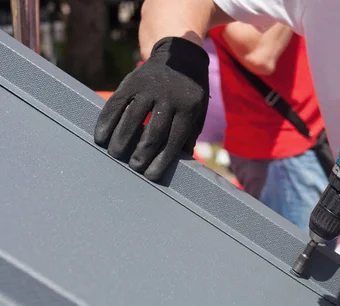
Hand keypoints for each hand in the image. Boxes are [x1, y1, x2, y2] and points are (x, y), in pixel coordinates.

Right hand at [94, 37, 209, 180]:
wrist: (181, 57)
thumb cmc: (190, 93)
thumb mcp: (198, 112)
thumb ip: (190, 134)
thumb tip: (183, 161)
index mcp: (187, 109)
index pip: (173, 140)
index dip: (161, 160)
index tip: (151, 176)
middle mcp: (168, 98)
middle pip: (153, 132)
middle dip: (142, 153)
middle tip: (134, 168)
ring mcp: (148, 89)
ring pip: (132, 118)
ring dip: (121, 140)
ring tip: (116, 155)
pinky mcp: (131, 82)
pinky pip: (116, 104)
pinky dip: (106, 121)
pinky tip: (101, 137)